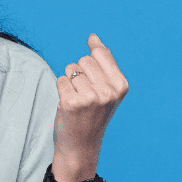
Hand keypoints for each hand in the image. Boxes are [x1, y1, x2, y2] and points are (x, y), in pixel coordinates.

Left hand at [52, 33, 128, 181]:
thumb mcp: (107, 88)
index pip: (99, 53)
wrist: (82, 144)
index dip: (91, 64)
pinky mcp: (71, 102)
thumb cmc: (93, 113)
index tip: (93, 82)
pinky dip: (61, 90)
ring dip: (70, 82)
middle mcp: (108, 91)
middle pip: (83, 60)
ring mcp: (90, 97)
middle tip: (85, 95)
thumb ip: (103, 62)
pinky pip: (60, 80)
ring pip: (70, 69)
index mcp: (121, 85)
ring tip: (78, 99)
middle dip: (80, 73)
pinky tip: (69, 104)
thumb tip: (93, 37)